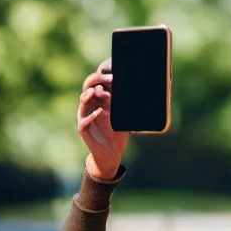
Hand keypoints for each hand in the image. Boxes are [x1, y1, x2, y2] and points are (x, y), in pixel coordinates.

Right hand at [78, 58, 129, 180]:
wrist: (112, 155)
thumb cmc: (118, 133)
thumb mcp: (126, 117)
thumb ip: (131, 106)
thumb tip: (147, 93)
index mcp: (99, 102)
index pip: (97, 85)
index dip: (103, 78)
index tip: (115, 75)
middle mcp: (90, 108)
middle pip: (87, 89)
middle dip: (95, 82)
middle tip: (108, 79)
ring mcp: (86, 118)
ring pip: (82, 104)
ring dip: (88, 96)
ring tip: (95, 91)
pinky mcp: (84, 131)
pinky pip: (84, 122)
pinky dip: (91, 116)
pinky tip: (100, 112)